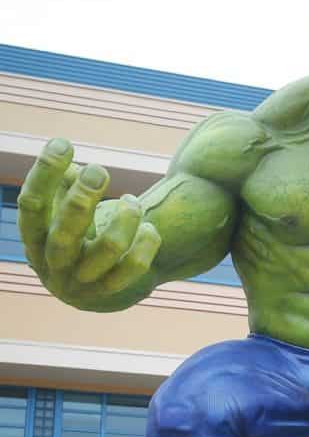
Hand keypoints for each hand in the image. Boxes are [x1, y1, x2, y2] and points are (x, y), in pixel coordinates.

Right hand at [18, 138, 160, 301]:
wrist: (91, 293)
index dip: (45, 173)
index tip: (63, 143)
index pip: (32, 206)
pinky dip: (146, 242)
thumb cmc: (76, 237)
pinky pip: (134, 266)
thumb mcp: (62, 212)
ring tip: (132, 201)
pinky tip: (148, 228)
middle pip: (65, 234)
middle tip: (99, 169)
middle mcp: (53, 264)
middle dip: (83, 199)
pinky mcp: (112, 291)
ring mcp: (83, 282)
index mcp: (34, 240)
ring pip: (109, 248)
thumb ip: (63, 184)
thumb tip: (62, 150)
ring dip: (126, 217)